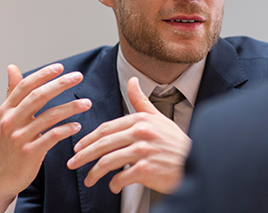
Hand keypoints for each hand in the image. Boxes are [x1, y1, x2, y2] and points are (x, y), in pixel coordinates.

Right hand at [0, 64, 90, 212]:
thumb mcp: (5, 118)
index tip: (60, 67)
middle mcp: (11, 121)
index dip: (43, 75)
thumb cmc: (6, 145)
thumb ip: (12, 93)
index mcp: (6, 110)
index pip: (25, 86)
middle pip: (38, 97)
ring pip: (49, 116)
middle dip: (60, 84)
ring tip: (87, 103)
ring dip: (71, 107)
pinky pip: (52, 136)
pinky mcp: (30, 153)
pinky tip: (78, 125)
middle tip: (78, 76)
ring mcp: (19, 138)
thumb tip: (12, 67)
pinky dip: (67, 129)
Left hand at [67, 77, 190, 193]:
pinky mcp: (147, 169)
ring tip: (90, 179)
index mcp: (142, 120)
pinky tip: (113, 186)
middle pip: (103, 144)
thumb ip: (142, 101)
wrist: (195, 163)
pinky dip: (114, 184)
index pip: (107, 128)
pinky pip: (121, 177)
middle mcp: (142, 133)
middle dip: (84, 155)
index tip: (79, 147)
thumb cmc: (175, 143)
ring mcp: (144, 151)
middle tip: (73, 163)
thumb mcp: (159, 117)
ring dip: (95, 173)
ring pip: (108, 162)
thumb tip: (132, 80)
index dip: (89, 139)